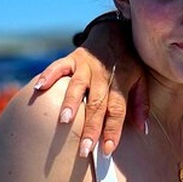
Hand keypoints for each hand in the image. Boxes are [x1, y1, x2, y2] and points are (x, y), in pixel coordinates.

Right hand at [35, 18, 147, 155]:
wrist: (114, 31)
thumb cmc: (128, 62)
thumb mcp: (141, 79)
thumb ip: (141, 104)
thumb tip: (143, 129)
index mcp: (121, 81)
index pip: (117, 109)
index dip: (113, 129)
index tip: (107, 149)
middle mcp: (102, 74)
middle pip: (97, 103)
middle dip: (90, 127)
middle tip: (84, 149)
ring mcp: (85, 65)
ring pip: (77, 86)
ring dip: (70, 103)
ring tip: (64, 121)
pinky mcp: (71, 58)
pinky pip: (58, 66)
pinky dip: (48, 75)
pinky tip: (39, 88)